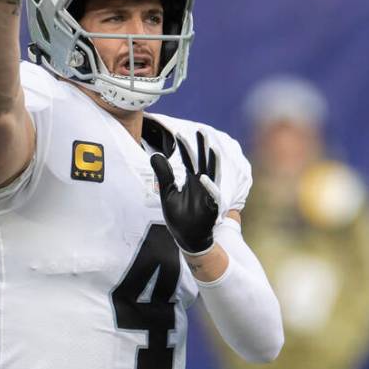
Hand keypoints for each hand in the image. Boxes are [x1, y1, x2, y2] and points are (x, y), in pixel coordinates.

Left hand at [150, 131, 219, 255]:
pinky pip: (212, 196)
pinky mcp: (211, 207)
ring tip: (212, 149)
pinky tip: (203, 178)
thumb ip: (163, 174)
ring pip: (213, 175)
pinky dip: (209, 187)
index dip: (185, 148)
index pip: (189, 160)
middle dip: (202, 147)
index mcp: (192, 179)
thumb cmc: (179, 216)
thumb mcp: (167, 193)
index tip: (179, 134)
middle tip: (201, 131)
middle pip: (203, 162)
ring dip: (212, 163)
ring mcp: (208, 194)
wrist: (188, 238)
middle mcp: (202, 184)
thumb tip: (155, 154)